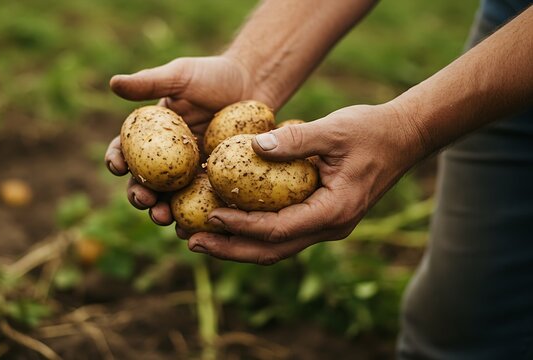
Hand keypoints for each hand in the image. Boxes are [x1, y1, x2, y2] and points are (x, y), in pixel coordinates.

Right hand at [105, 55, 277, 226]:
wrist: (254, 85)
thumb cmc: (215, 75)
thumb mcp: (180, 76)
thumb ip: (149, 82)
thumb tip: (113, 83)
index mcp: (150, 135)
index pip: (125, 150)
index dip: (116, 160)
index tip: (117, 166)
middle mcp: (166, 158)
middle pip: (144, 182)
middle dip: (138, 195)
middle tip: (143, 199)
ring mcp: (190, 174)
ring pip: (169, 199)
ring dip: (161, 212)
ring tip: (163, 216)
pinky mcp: (214, 183)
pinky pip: (201, 204)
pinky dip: (194, 217)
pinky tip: (192, 226)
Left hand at [187, 103, 425, 264]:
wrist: (404, 136)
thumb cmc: (371, 130)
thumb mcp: (333, 129)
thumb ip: (294, 140)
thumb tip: (250, 146)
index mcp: (334, 211)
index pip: (277, 229)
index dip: (240, 226)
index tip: (209, 216)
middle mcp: (330, 227)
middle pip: (271, 251)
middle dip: (230, 249)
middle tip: (191, 241)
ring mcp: (327, 225)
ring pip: (276, 247)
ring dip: (237, 245)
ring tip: (201, 239)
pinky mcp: (321, 217)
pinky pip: (283, 233)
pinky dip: (253, 232)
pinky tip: (229, 222)